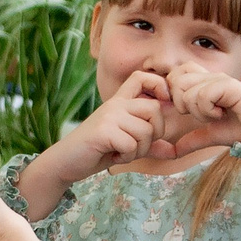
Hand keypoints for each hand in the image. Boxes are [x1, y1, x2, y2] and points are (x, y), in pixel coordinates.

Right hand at [46, 73, 177, 183]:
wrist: (65, 162)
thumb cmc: (97, 151)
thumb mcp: (128, 145)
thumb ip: (150, 144)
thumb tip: (175, 150)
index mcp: (120, 102)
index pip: (142, 77)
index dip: (159, 85)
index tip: (162, 103)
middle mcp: (115, 104)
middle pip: (154, 109)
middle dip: (154, 134)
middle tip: (135, 145)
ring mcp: (109, 116)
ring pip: (145, 131)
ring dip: (138, 151)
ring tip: (120, 152)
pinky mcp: (103, 131)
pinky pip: (132, 145)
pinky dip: (126, 157)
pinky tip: (113, 156)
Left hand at [159, 59, 240, 152]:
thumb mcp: (211, 135)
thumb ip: (191, 140)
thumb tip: (172, 152)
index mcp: (206, 82)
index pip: (176, 74)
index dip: (174, 93)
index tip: (188, 112)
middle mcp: (211, 76)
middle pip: (176, 80)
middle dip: (182, 104)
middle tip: (203, 115)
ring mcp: (220, 79)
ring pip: (187, 91)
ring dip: (198, 111)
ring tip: (217, 115)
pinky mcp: (228, 85)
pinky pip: (202, 96)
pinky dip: (208, 111)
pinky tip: (222, 114)